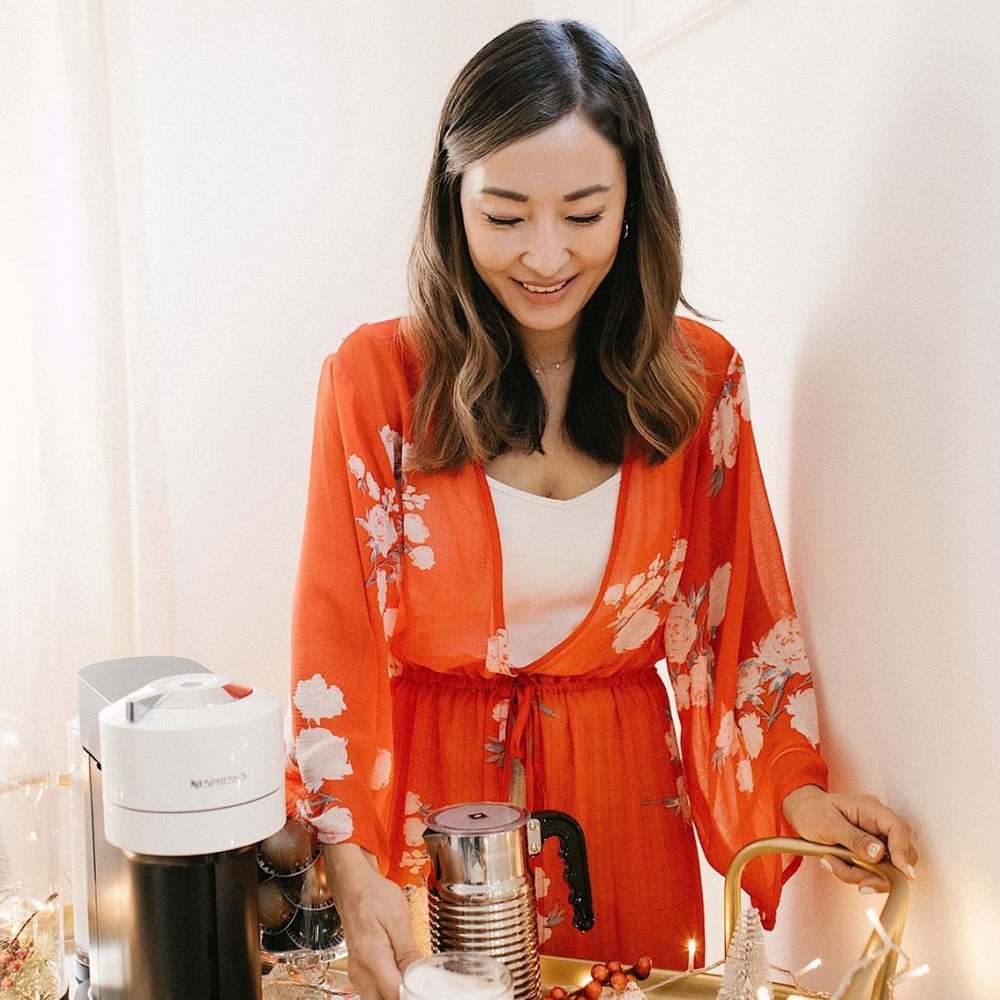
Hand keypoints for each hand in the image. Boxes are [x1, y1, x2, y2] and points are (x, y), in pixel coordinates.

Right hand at [323, 843, 420, 999]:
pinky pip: (372, 992)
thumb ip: (407, 952)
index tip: (427, 990)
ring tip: (414, 983)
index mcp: (372, 957)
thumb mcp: (398, 918)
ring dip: (394, 995)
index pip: (394, 993)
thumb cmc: (374, 896)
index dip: (412, 995)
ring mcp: (357, 973)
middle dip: (403, 997)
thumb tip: (420, 976)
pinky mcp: (358, 971)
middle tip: (422, 987)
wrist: (354, 886)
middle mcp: (360, 971)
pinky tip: (400, 980)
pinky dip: (386, 991)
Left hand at [781, 785, 917, 892]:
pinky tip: (833, 863)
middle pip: (899, 854)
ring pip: (885, 869)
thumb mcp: (828, 823)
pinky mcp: (869, 854)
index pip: (898, 829)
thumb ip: (854, 838)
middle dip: (880, 874)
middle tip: (860, 882)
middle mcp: (878, 825)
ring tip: (832, 863)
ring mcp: (875, 840)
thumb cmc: (812, 811)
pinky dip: (853, 873)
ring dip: (860, 875)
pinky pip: (870, 872)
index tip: (903, 873)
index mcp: (871, 809)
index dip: (903, 852)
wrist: (801, 813)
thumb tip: (879, 853)